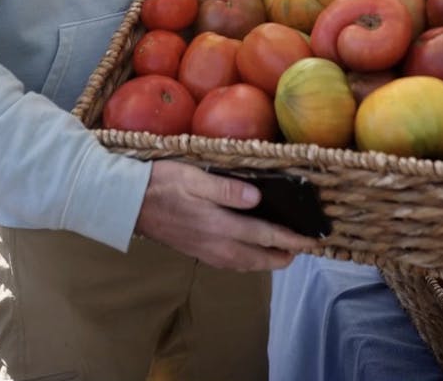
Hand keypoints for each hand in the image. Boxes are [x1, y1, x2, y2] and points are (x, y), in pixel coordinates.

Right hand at [134, 159, 316, 270]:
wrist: (130, 203)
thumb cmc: (163, 183)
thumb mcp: (195, 178)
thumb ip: (227, 189)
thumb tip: (258, 198)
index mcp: (220, 226)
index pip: (266, 236)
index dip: (292, 239)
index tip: (312, 240)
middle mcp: (217, 245)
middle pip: (260, 258)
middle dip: (285, 255)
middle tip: (304, 248)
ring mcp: (207, 252)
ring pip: (247, 264)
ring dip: (268, 260)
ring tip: (283, 251)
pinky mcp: (198, 252)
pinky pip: (232, 263)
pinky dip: (249, 261)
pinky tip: (250, 252)